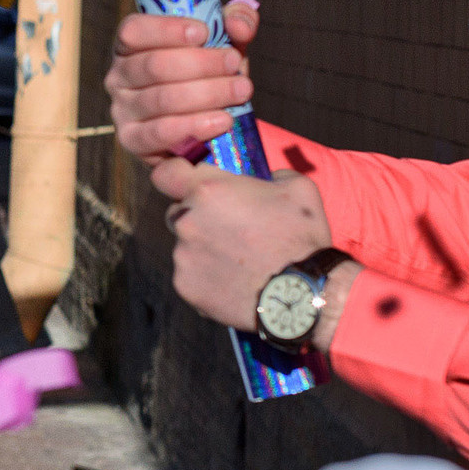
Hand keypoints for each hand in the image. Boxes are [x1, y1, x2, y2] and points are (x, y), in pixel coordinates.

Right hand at [108, 0, 259, 161]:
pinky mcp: (132, 140)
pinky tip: (224, 120)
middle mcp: (118, 77)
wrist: (202, 128)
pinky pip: (161, 132)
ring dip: (208, 93)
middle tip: (234, 62)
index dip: (167, 30)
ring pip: (162, 99)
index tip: (204, 32)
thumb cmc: (205, 77)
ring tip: (241, 90)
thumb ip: (235, 24)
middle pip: (154, 65)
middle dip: (201, 63)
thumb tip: (239, 24)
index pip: (134, 31)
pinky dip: (196, 125)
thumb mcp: (222, 45)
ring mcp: (122, 110)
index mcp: (130, 47)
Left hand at [150, 160, 331, 331]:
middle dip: (198, 215)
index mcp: (208, 190)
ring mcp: (182, 255)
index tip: (187, 182)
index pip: (166, 174)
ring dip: (204, 247)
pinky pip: (190, 274)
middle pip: (178, 210)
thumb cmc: (301, 239)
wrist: (302, 295)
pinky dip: (206, 275)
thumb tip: (264, 178)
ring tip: (238, 259)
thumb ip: (270, 175)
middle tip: (230, 228)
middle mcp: (186, 220)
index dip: (175, 176)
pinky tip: (234, 279)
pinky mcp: (185, 285)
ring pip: (185, 244)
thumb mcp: (298, 189)